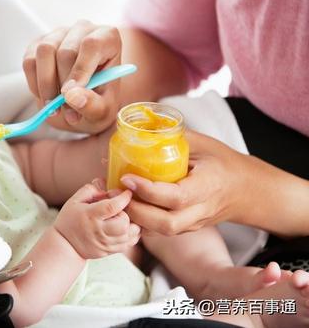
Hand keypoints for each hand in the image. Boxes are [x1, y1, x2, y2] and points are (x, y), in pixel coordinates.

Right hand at [23, 20, 122, 133]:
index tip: (69, 95)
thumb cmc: (98, 100)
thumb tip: (71, 96)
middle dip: (61, 84)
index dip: (79, 70)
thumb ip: (92, 105)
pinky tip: (45, 96)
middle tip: (62, 109)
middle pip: (65, 51)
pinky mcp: (38, 43)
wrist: (83, 100)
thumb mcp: (103, 110)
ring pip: (44, 51)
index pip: (91, 45)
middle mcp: (83, 29)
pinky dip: (34, 83)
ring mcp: (59, 34)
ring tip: (53, 106)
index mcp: (107, 38)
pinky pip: (29, 61)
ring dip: (45, 84)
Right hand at [54, 180, 140, 258]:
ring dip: (132, 224)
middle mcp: (99, 231)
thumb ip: (90, 190)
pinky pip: (128, 244)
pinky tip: (127, 228)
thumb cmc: (70, 219)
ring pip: (129, 235)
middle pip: (123, 223)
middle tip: (122, 209)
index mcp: (90, 215)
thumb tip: (106, 184)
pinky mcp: (109, 251)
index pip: (111, 207)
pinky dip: (132, 235)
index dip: (123, 198)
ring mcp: (105, 243)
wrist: (65, 245)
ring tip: (126, 218)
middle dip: (127, 214)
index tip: (127, 192)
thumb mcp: (74, 201)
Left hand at [123, 130, 250, 234]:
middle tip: (113, 191)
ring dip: (134, 218)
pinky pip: (158, 232)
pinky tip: (125, 205)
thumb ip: (172, 138)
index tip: (127, 177)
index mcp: (209, 186)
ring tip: (115, 198)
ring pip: (160, 232)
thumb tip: (138, 128)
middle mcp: (202, 210)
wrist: (247, 190)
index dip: (149, 191)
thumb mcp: (201, 144)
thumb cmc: (222, 162)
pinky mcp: (185, 229)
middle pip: (166, 224)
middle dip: (135, 211)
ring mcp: (194, 223)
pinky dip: (139, 222)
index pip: (177, 197)